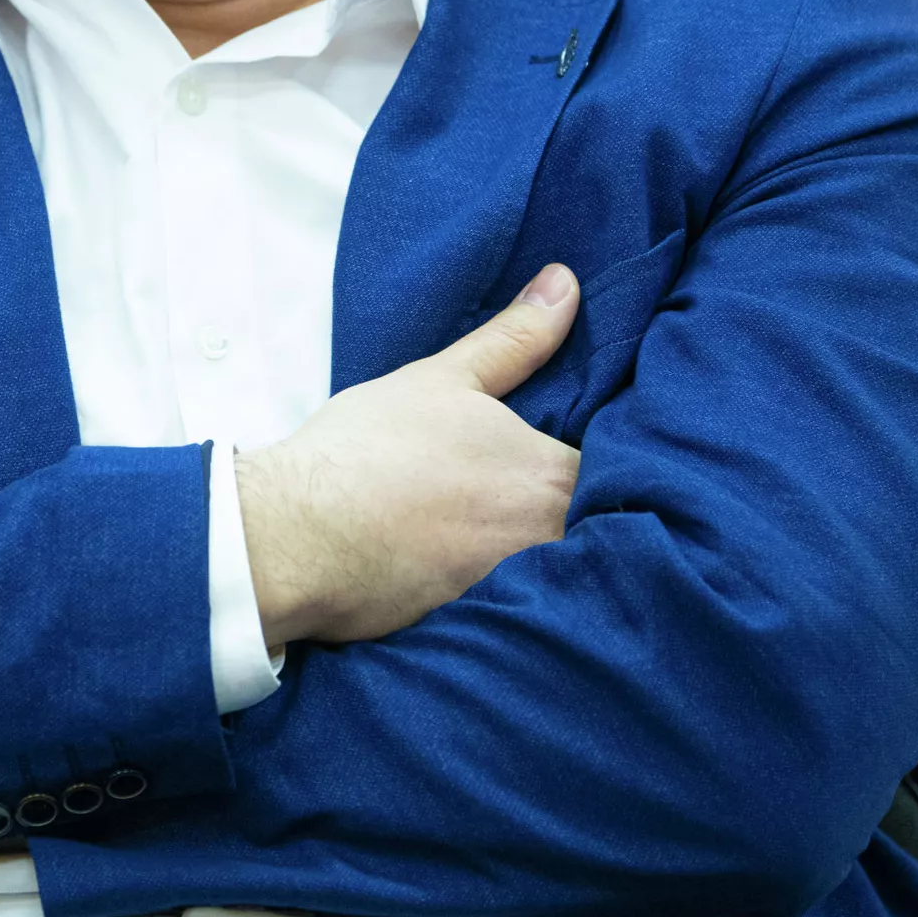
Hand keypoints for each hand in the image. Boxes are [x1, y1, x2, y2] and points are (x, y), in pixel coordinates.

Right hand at [236, 264, 581, 646]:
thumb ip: (515, 337)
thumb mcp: (443, 379)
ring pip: (561, 576)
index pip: (620, 472)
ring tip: (500, 541)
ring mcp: (520, 595)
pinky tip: (471, 581)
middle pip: (597, 530)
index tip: (577, 456)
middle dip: (584, 517)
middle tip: (531, 502)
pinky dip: (512, 603)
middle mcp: (554, 543)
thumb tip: (566, 283)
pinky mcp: (481, 633)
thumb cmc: (370, 450)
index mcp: (553, 476)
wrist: (297, 537)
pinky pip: (521, 617)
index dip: (605, 463)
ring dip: (548, 561)